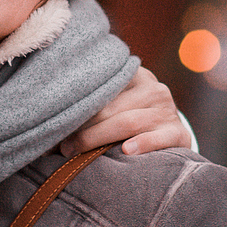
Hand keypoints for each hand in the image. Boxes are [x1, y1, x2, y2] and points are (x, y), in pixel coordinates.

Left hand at [63, 66, 187, 156]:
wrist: (171, 136)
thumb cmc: (129, 120)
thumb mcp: (115, 104)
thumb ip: (93, 105)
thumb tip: (47, 120)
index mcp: (135, 75)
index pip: (102, 84)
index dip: (77, 102)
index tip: (55, 117)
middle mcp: (153, 88)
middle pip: (110, 106)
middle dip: (82, 126)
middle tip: (61, 144)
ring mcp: (168, 110)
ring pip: (128, 122)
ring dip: (97, 138)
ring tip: (75, 152)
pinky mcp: (179, 134)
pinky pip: (159, 138)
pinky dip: (142, 143)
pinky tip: (126, 151)